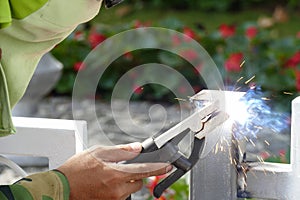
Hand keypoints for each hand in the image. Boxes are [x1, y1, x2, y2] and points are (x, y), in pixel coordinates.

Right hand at [57, 142, 171, 199]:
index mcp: (115, 174)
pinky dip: (117, 189)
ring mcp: (113, 199)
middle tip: (120, 168)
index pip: (144, 170)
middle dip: (134, 174)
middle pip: (138, 182)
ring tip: (107, 176)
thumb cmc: (76, 169)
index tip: (168, 166)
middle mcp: (116, 189)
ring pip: (129, 190)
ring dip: (124, 182)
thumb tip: (137, 148)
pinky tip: (104, 183)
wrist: (61, 188)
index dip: (158, 168)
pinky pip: (120, 196)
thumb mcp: (98, 152)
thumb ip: (120, 151)